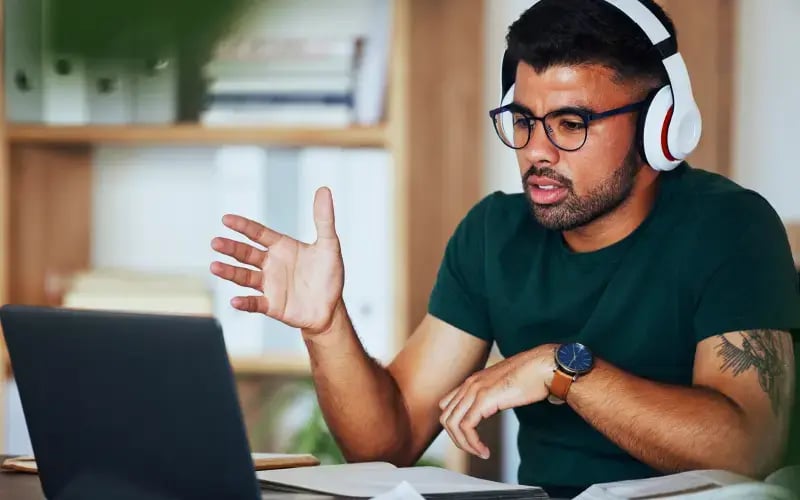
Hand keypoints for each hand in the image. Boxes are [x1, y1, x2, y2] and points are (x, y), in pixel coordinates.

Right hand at [210, 187, 343, 333]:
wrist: (331, 308)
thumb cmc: (329, 276)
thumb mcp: (329, 245)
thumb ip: (324, 219)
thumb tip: (324, 189)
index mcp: (282, 247)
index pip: (258, 233)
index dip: (243, 226)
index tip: (226, 219)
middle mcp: (272, 264)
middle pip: (246, 253)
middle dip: (231, 247)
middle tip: (215, 242)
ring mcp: (270, 285)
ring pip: (244, 276)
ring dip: (230, 272)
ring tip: (215, 266)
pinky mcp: (272, 305)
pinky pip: (255, 303)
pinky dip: (244, 302)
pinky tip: (235, 300)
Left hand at [438, 345, 556, 458]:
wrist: (544, 366)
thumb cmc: (532, 376)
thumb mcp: (505, 386)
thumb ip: (495, 394)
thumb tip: (497, 405)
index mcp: (474, 380)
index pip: (447, 405)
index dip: (455, 426)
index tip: (470, 439)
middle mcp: (470, 383)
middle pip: (446, 416)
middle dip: (457, 438)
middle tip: (474, 450)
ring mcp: (475, 389)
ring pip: (452, 423)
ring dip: (464, 444)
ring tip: (480, 453)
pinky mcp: (484, 398)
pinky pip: (467, 426)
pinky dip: (473, 443)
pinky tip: (485, 451)